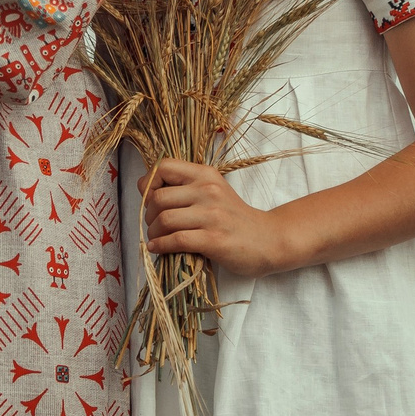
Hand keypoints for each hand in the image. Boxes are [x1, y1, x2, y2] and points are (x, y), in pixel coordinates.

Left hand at [140, 158, 296, 278]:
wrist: (269, 240)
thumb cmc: (235, 218)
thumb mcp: (213, 191)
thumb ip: (185, 186)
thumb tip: (145, 189)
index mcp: (206, 175)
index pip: (163, 166)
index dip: (148, 182)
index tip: (150, 199)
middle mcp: (208, 190)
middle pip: (158, 197)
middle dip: (148, 214)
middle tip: (154, 225)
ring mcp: (212, 215)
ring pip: (164, 219)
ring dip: (153, 233)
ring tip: (156, 239)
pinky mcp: (214, 240)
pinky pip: (176, 240)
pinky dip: (160, 245)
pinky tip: (158, 248)